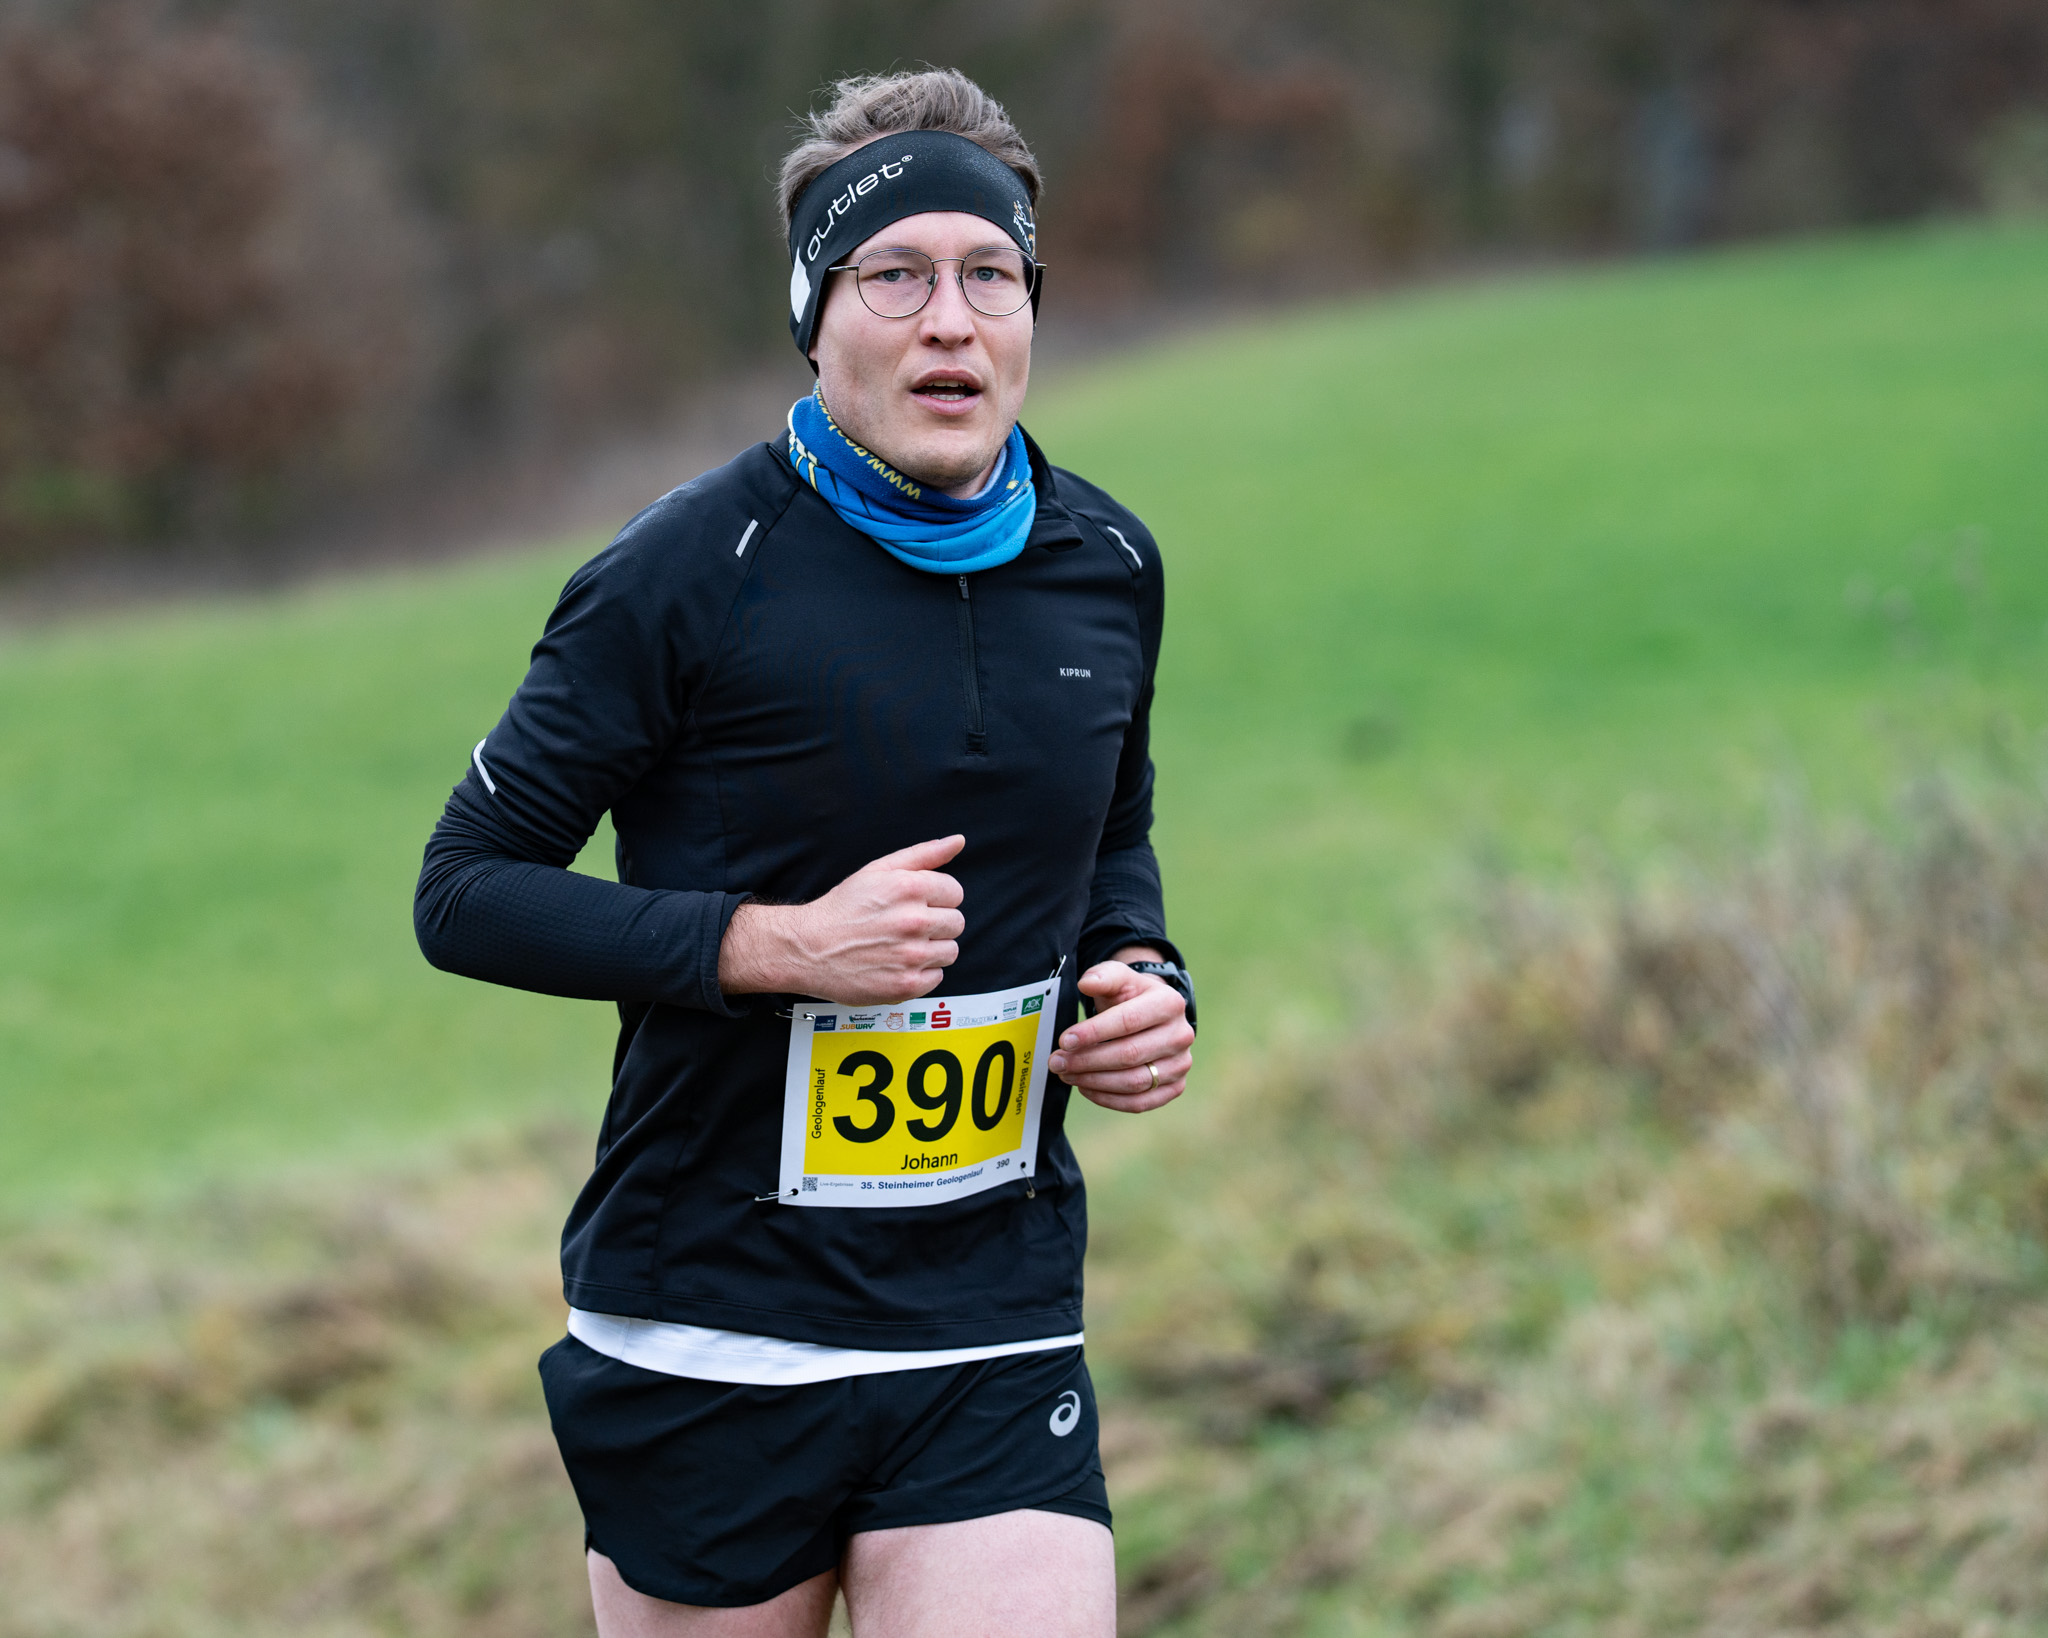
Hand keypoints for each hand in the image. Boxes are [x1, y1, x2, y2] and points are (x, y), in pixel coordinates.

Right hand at [718, 836, 965, 1005]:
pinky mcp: (906, 985)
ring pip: (950, 951)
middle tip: (907, 926)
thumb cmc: (843, 908)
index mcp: (911, 888)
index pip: (955, 892)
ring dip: (931, 949)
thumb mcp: (879, 870)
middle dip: (936, 923)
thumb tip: (957, 841)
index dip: (937, 898)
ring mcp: (911, 956)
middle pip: (956, 923)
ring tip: (902, 946)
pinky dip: (920, 973)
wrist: (809, 948)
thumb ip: (924, 854)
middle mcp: (914, 921)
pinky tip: (897, 964)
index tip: (917, 905)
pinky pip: (937, 977)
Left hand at [1048, 955, 1192, 1112]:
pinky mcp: (1175, 1087)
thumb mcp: (1117, 978)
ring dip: (1094, 1081)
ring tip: (1066, 1075)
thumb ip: (1102, 976)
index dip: (1094, 1032)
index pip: (1128, 1021)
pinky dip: (1109, 1099)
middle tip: (1057, 1062)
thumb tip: (1086, 984)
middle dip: (1087, 1060)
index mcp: (1170, 1003)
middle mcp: (1181, 1035)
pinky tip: (1085, 1088)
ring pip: (1134, 1082)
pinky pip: (1140, 1102)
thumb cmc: (1129, 996)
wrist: (1151, 1016)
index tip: (1065, 1040)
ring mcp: (1181, 1064)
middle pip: (1129, 1055)